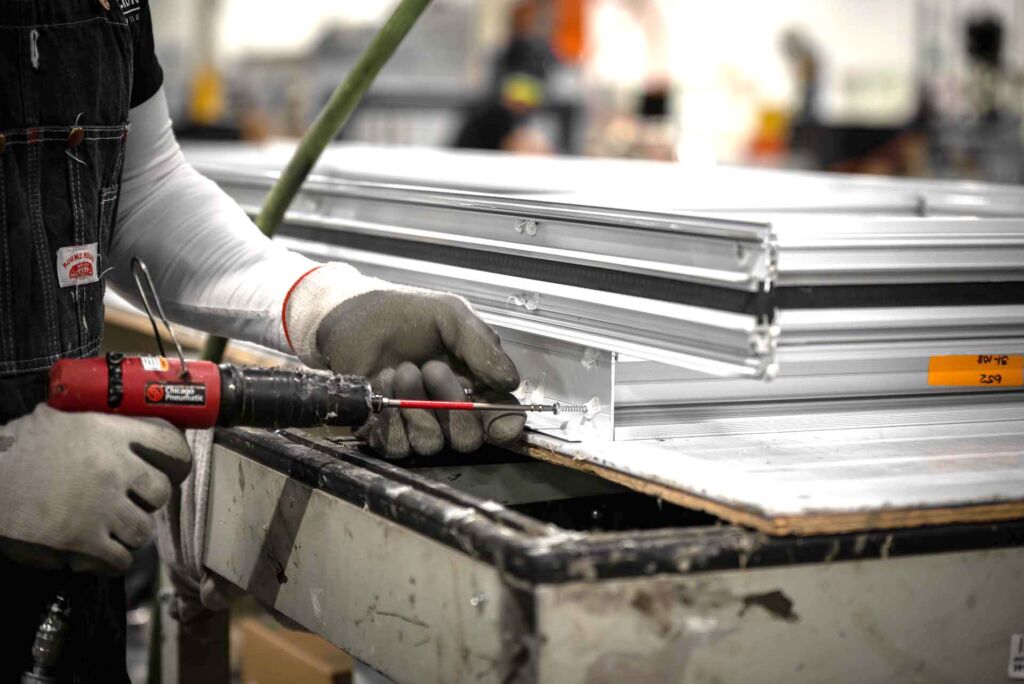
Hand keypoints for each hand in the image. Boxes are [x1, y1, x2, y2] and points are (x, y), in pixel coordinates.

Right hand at [0, 404, 190, 573]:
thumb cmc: (17, 449)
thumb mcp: (60, 419)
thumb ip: (100, 423)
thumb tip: (131, 424)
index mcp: (112, 434)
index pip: (173, 447)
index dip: (176, 463)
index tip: (170, 471)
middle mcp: (114, 469)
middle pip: (160, 493)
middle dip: (146, 501)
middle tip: (126, 502)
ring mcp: (100, 507)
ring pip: (143, 530)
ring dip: (128, 533)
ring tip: (107, 528)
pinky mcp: (83, 542)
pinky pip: (121, 560)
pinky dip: (112, 560)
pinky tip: (97, 551)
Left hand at [316, 290, 525, 457]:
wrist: (353, 314)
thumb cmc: (406, 313)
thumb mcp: (452, 315)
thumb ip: (482, 347)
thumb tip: (511, 380)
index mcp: (477, 387)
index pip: (502, 421)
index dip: (504, 424)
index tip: (497, 418)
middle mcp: (450, 413)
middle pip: (469, 440)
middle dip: (452, 406)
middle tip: (432, 367)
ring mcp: (417, 426)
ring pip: (431, 443)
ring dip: (415, 404)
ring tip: (401, 368)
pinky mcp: (384, 434)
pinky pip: (396, 445)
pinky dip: (389, 414)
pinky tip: (382, 381)